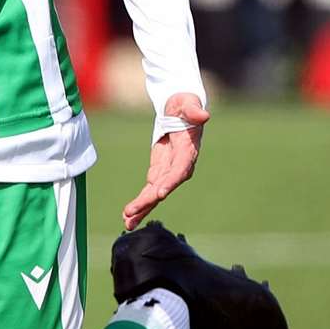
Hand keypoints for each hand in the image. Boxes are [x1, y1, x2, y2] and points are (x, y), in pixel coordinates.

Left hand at [122, 92, 209, 231]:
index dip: (170, 181)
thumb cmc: (185, 105)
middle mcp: (180, 166)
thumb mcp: (188, 105)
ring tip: (127, 223)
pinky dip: (140, 202)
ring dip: (141, 208)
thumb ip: (194, 111)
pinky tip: (129, 216)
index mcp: (188, 152)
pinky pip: (149, 189)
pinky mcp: (159, 171)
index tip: (159, 192)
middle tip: (132, 213)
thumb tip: (202, 115)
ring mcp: (168, 170)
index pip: (180, 169)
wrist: (181, 109)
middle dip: (148, 200)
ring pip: (155, 193)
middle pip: (164, 186)